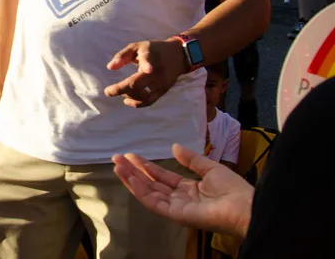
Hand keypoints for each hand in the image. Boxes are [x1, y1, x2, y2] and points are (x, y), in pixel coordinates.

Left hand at [104, 39, 187, 107]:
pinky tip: (127, 101)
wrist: (178, 56)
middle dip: (121, 89)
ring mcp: (162, 82)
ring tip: (120, 92)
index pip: (147, 60)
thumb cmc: (153, 49)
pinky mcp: (164, 90)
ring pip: (143, 95)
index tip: (146, 69)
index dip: (147, 64)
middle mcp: (157, 71)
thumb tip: (110, 67)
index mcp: (150, 56)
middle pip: (138, 84)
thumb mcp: (137, 46)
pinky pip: (150, 101)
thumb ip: (123, 55)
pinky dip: (138, 103)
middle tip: (108, 91)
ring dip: (129, 96)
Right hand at [113, 143, 253, 237]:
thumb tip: (174, 147)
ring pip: (148, 193)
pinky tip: (130, 178)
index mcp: (189, 189)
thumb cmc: (233, 189)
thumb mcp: (210, 168)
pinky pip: (153, 202)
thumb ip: (191, 159)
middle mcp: (179, 199)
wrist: (244, 207)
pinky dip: (140, 190)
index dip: (147, 166)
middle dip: (133, 171)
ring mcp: (176, 207)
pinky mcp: (175, 214)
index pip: (162, 177)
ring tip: (117, 165)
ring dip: (131, 179)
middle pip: (151, 184)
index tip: (132, 155)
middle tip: (118, 158)